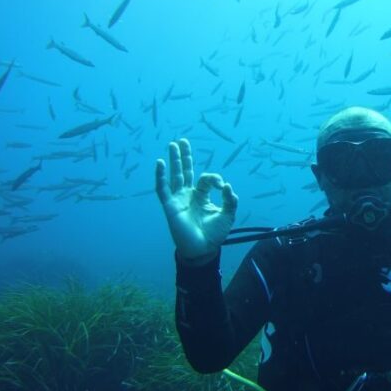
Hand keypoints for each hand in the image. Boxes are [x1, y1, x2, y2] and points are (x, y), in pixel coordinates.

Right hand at [155, 138, 237, 260]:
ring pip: (174, 176)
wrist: (203, 250)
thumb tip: (227, 186)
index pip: (205, 179)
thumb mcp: (228, 215)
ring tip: (172, 145)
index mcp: (201, 196)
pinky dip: (160, 176)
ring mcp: (178, 200)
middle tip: (182, 140)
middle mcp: (188, 195)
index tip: (222, 186)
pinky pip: (162, 189)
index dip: (214, 178)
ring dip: (174, 160)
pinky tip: (160, 163)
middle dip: (184, 156)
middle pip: (185, 171)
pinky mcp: (170, 206)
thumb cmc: (214, 234)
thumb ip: (230, 200)